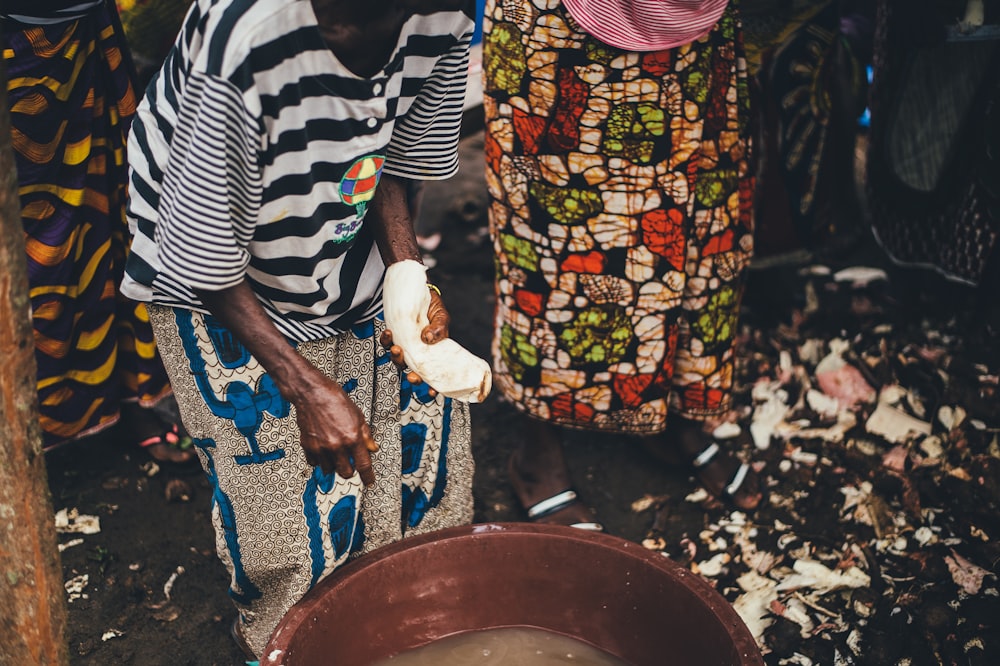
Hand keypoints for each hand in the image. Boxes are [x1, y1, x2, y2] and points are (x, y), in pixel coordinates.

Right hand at [294, 370, 378, 484]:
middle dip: (350, 470)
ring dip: (334, 464)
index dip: (368, 477)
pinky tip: (323, 449)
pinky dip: (320, 460)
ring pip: (330, 470)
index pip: (363, 465)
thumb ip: (365, 435)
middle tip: (350, 462)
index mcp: (352, 437)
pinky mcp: (308, 446)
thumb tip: (372, 448)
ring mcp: (321, 447)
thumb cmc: (334, 400)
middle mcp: (336, 445)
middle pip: (346, 473)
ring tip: (335, 451)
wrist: (311, 393)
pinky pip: (315, 463)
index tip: (369, 481)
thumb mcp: (358, 415)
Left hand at [380, 287, 449, 392]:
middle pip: (412, 372)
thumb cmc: (433, 308)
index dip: (431, 386)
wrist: (420, 291)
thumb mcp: (442, 317)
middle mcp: (417, 353)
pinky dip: (386, 340)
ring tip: (397, 348)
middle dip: (412, 377)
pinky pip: (387, 343)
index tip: (432, 392)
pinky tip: (389, 333)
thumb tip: (428, 338)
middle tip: (412, 375)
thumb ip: (439, 328)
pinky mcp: (394, 335)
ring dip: (396, 358)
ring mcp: (404, 345)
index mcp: (432, 353)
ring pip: (397, 360)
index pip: (432, 374)